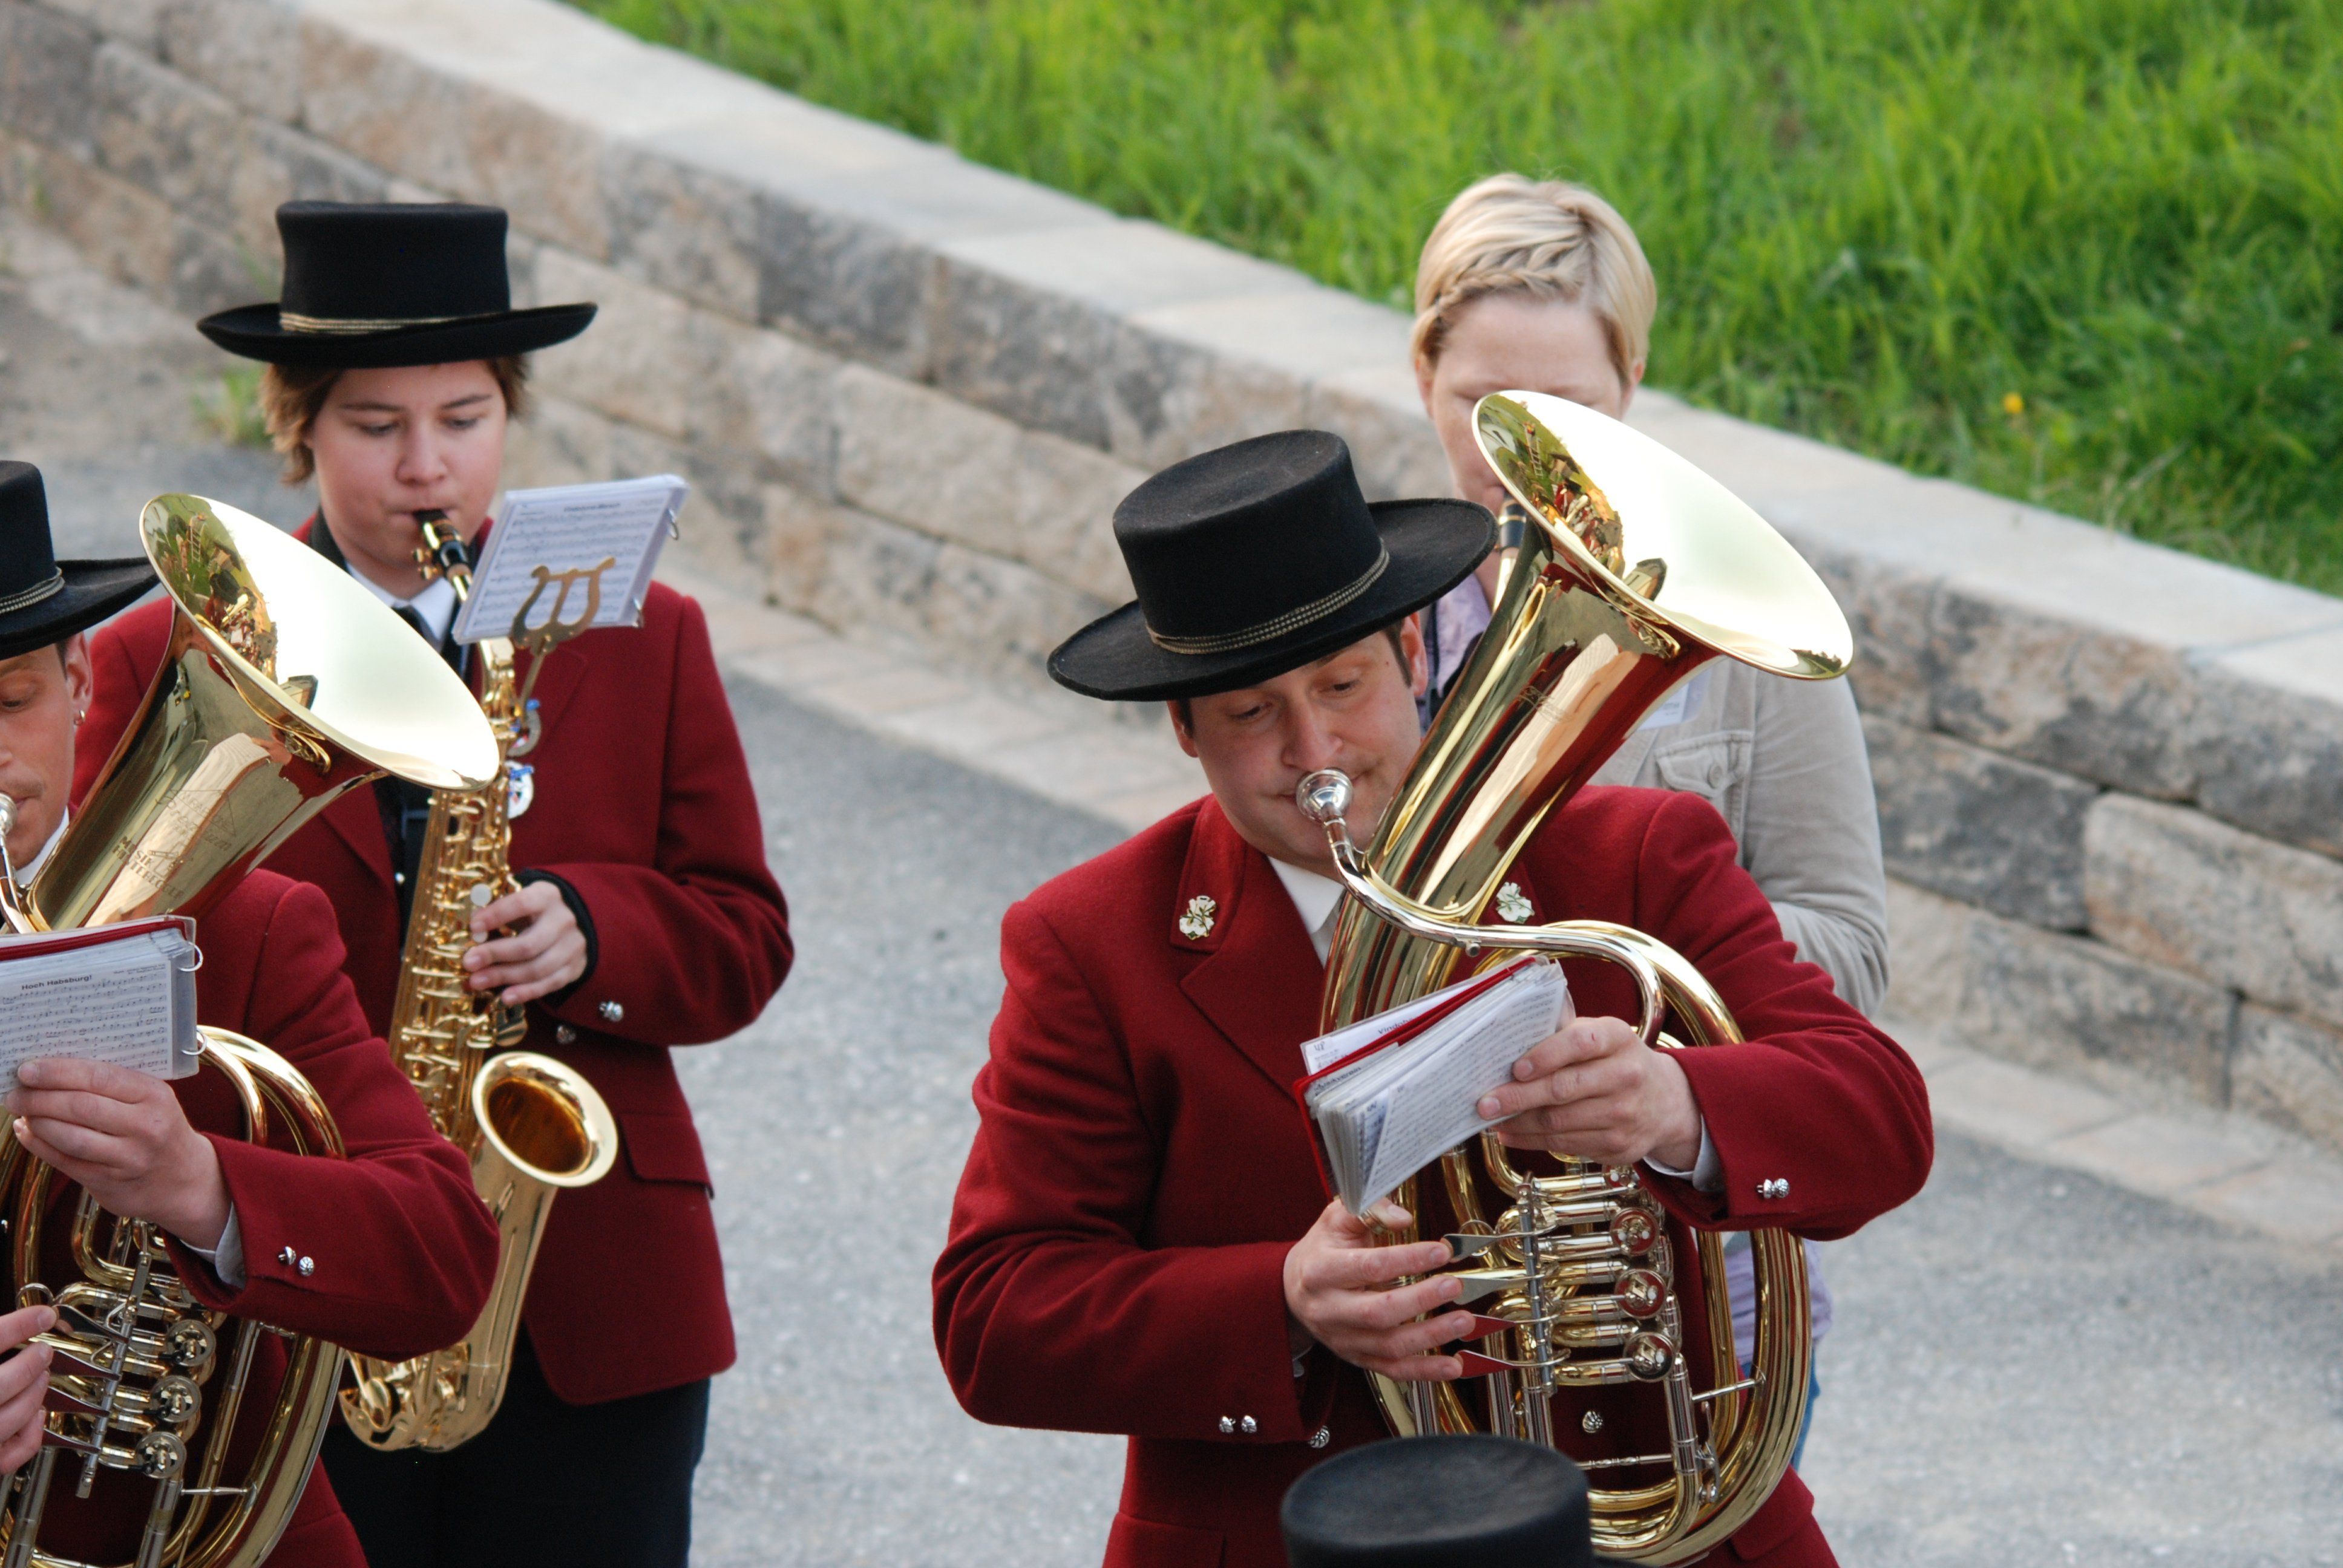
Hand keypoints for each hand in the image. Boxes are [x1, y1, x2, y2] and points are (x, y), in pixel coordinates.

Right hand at [0, 1303, 54, 1471]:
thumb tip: (5, 1328)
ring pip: (11, 1417)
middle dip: (31, 1362)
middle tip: (42, 1350)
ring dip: (34, 1392)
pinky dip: (31, 1432)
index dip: (18, 1325)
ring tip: (40, 1375)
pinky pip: (10, 1453)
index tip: (42, 1314)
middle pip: (3, 1383)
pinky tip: (35, 1412)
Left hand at [8, 1059, 228, 1246]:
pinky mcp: (110, 1182)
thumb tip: (51, 1070)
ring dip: (37, 1122)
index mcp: (154, 1095)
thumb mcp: (150, 1098)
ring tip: (21, 1111)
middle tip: (15, 1092)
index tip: (27, 1069)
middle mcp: (145, 1126)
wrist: (183, 1179)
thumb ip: (111, 1084)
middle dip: (39, 1097)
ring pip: (69, 1137)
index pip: (99, 1077)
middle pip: (80, 1107)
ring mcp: (128, 1157)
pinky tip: (27, 1132)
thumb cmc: (157, 1127)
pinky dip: (38, 1145)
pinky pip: (64, 1161)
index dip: (58, 1072)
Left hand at [465, 880, 585, 1004]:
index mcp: (547, 896)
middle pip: (528, 944)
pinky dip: (526, 992)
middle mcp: (564, 921)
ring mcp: (573, 946)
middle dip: (495, 954)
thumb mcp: (521, 902)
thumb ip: (498, 911)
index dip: (496, 915)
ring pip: (537, 968)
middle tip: (468, 962)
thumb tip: (471, 932)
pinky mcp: (575, 967)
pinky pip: (549, 984)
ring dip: (504, 977)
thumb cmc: (534, 912)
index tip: (473, 927)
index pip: (522, 904)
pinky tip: (505, 997)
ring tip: (477, 982)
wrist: (573, 924)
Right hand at [1283, 1200, 1477, 1381]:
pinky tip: (1453, 1365)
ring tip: (1464, 1320)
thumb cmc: (1323, 1248)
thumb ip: (1369, 1211)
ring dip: (1431, 1336)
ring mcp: (1342, 1339)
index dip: (1407, 1259)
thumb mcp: (1336, 1219)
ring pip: (1389, 1346)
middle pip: (1377, 1312)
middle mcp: (1328, 1310)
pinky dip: (1425, 1371)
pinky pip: (1392, 1370)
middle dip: (1421, 1300)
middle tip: (1455, 1285)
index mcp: (1320, 1271)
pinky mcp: (1357, 1358)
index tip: (1441, 1251)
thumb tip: (1403, 1218)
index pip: (1368, 1266)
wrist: (1293, 1287)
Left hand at [1475, 1016, 1701, 1168]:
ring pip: (1559, 1123)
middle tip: (1485, 1102)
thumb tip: (1506, 1046)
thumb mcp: (1601, 1037)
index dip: (1546, 1055)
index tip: (1515, 1068)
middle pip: (1563, 1089)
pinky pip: (1565, 1145)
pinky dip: (1532, 1141)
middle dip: (1517, 1097)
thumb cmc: (1615, 1062)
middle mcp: (1626, 1076)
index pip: (1581, 1043)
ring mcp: (1624, 1114)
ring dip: (1519, 1123)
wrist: (1664, 1102)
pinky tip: (1512, 1134)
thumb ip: (1562, 1035)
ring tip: (1492, 1119)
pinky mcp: (1618, 1146)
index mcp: (1618, 1038)